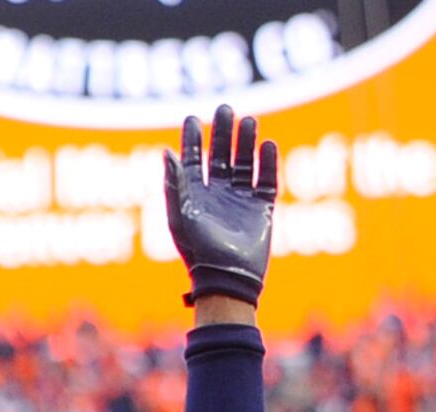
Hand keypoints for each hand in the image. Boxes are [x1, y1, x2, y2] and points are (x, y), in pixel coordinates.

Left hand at [161, 105, 279, 309]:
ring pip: (245, 163)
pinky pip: (267, 180)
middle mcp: (218, 194)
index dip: (192, 139)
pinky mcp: (262, 209)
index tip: (193, 119)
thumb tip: (167, 151)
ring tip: (248, 121)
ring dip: (246, 142)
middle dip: (223, 132)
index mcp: (195, 195)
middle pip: (222, 154)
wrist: (226, 278)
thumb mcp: (180, 215)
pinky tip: (268, 145)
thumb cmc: (197, 250)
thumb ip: (175, 183)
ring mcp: (241, 200)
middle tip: (225, 109)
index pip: (193, 159)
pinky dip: (268, 163)